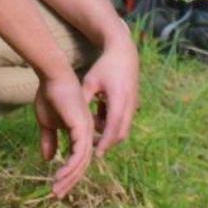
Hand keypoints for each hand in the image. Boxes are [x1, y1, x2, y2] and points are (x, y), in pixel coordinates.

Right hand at [33, 71, 92, 197]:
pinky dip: (70, 167)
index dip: (68, 173)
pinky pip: (79, 154)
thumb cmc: (49, 95)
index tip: (56, 185)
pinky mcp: (82, 129)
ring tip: (56, 189)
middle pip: (81, 165)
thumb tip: (49, 159)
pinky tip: (60, 175)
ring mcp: (86, 131)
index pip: (77, 158)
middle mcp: (86, 134)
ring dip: (69, 178)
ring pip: (81, 163)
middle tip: (57, 194)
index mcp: (79, 132)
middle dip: (69, 181)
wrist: (52, 77)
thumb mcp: (46, 122)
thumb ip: (49, 140)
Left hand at [81, 30, 139, 157]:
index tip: (96, 155)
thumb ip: (84, 99)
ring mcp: (133, 105)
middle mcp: (129, 105)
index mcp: (118, 99)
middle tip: (90, 146)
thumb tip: (73, 118)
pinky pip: (124, 120)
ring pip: (123, 127)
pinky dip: (113, 122)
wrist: (124, 53)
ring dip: (109, 131)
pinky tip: (99, 113)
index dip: (105, 143)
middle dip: (107, 142)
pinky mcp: (133, 103)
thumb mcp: (90, 80)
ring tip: (91, 128)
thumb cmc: (104, 66)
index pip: (112, 128)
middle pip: (120, 133)